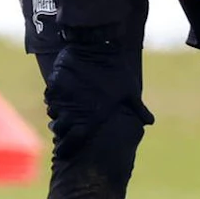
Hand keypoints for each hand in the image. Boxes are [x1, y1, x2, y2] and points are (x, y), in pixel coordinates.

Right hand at [44, 40, 150, 155]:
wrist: (95, 45)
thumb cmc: (116, 70)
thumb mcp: (129, 90)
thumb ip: (137, 109)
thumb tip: (149, 122)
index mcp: (92, 116)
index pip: (74, 140)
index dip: (67, 148)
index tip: (64, 152)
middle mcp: (73, 109)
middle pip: (60, 129)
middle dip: (62, 131)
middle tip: (64, 131)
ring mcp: (62, 97)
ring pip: (53, 113)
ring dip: (58, 114)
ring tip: (64, 112)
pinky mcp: (54, 84)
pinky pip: (50, 97)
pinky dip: (54, 99)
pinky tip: (62, 96)